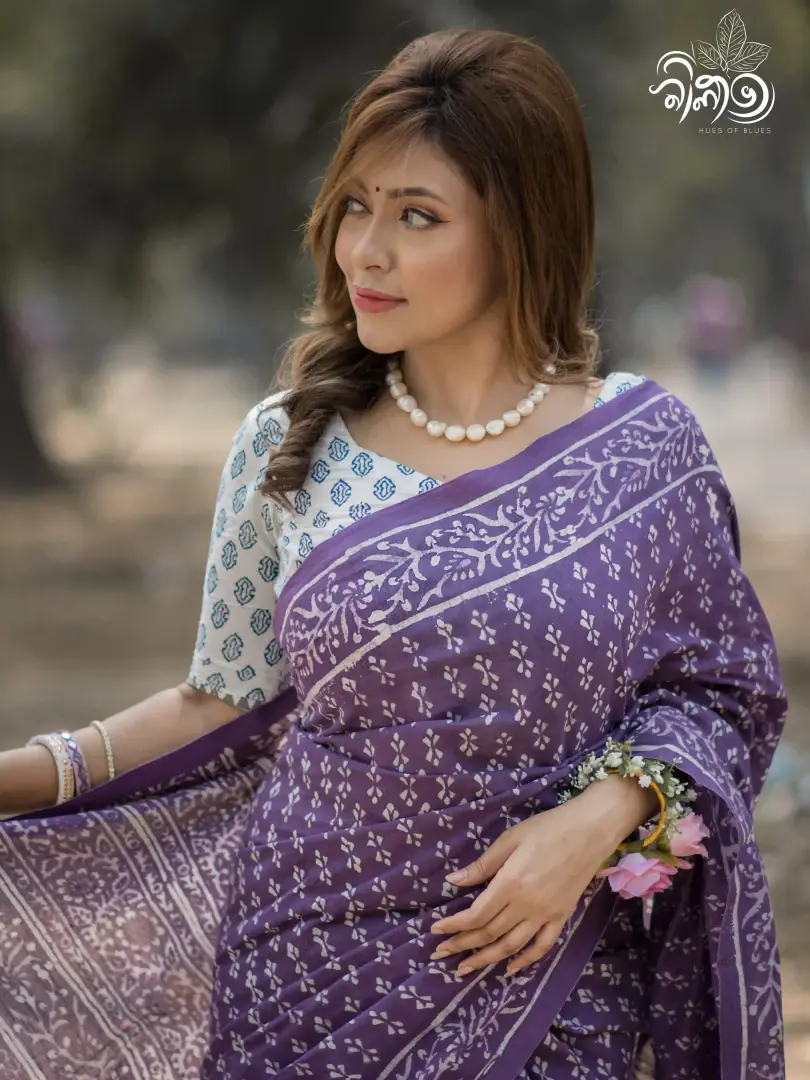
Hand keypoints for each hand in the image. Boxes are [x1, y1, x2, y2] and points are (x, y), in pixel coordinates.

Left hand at [428, 775, 657, 977]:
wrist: (590, 831)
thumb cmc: (547, 829)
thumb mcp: (510, 839)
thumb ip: (483, 865)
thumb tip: (454, 881)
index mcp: (511, 883)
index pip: (476, 915)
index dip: (454, 926)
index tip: (435, 931)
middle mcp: (527, 905)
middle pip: (490, 933)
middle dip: (462, 945)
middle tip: (440, 954)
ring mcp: (546, 914)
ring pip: (511, 946)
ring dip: (486, 959)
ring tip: (465, 969)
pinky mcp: (561, 917)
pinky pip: (542, 946)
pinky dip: (525, 961)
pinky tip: (509, 969)